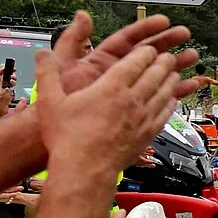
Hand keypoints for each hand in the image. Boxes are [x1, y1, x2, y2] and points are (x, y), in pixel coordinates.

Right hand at [33, 42, 183, 177]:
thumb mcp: (50, 101)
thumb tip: (42, 54)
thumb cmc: (67, 138)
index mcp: (111, 88)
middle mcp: (132, 100)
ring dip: (171, 80)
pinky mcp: (148, 134)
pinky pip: (165, 114)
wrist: (84, 169)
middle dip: (163, 62)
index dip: (145, 53)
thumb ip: (47, 73)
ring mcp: (143, 118)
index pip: (135, 62)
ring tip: (175, 73)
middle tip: (168, 55)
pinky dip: (171, 103)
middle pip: (155, 74)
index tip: (150, 47)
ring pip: (164, 93)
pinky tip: (172, 101)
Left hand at [48, 11, 203, 98]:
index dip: (146, 29)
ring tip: (193, 56)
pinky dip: (176, 91)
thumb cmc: (59, 105)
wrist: (65, 141)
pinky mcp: (138, 110)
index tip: (164, 21)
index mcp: (103, 61)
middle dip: (167, 42)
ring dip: (176, 65)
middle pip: (147, 54)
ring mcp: (129, 92)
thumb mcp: (62, 67)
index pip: (128, 40)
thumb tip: (82, 15)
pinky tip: (188, 85)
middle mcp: (118, 74)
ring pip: (157, 74)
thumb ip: (71, 40)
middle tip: (185, 33)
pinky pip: (161, 98)